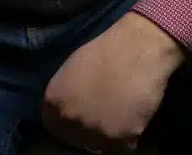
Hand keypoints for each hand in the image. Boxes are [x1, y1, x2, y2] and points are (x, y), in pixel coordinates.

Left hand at [41, 11, 187, 152]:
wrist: (138, 46)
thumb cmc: (106, 50)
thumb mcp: (72, 70)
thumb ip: (66, 96)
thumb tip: (68, 113)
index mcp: (53, 101)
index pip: (55, 129)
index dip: (70, 124)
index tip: (83, 116)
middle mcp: (69, 119)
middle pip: (78, 140)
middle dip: (89, 131)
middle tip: (105, 114)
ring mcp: (94, 131)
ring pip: (100, 147)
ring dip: (109, 136)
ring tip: (120, 115)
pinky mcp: (120, 138)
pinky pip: (123, 148)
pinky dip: (130, 136)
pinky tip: (134, 116)